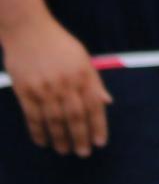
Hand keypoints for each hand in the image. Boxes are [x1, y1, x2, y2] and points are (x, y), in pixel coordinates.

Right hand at [1, 12, 109, 157]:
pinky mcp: (25, 91)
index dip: (98, 125)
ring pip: (54, 120)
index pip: (94, 105)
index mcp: (84, 73)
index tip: (101, 142)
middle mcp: (66, 82)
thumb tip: (107, 102)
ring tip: (64, 151)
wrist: (29, 30)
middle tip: (84, 152)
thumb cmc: (59, 44)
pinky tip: (43, 142)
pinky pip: (33, 116)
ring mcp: (45, 88)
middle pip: (75, 116)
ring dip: (60, 138)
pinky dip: (38, 131)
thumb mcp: (83, 58)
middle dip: (81, 137)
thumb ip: (94, 82)